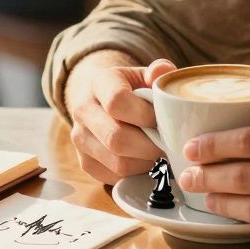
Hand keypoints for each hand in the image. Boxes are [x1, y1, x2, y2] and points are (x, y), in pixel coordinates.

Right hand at [64, 53, 176, 184]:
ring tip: (160, 153)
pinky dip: (135, 174)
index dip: (146, 115)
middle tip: (169, 144)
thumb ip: (159, 71)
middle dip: (150, 146)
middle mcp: (83, 110)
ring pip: (117, 162)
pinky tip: (146, 161)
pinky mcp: (84, 162)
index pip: (117, 102)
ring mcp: (80, 138)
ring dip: (146, 163)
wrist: (102, 100)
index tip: (163, 120)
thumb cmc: (132, 88)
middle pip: (116, 138)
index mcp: (99, 83)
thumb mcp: (144, 74)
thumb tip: (162, 72)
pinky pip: (114, 177)